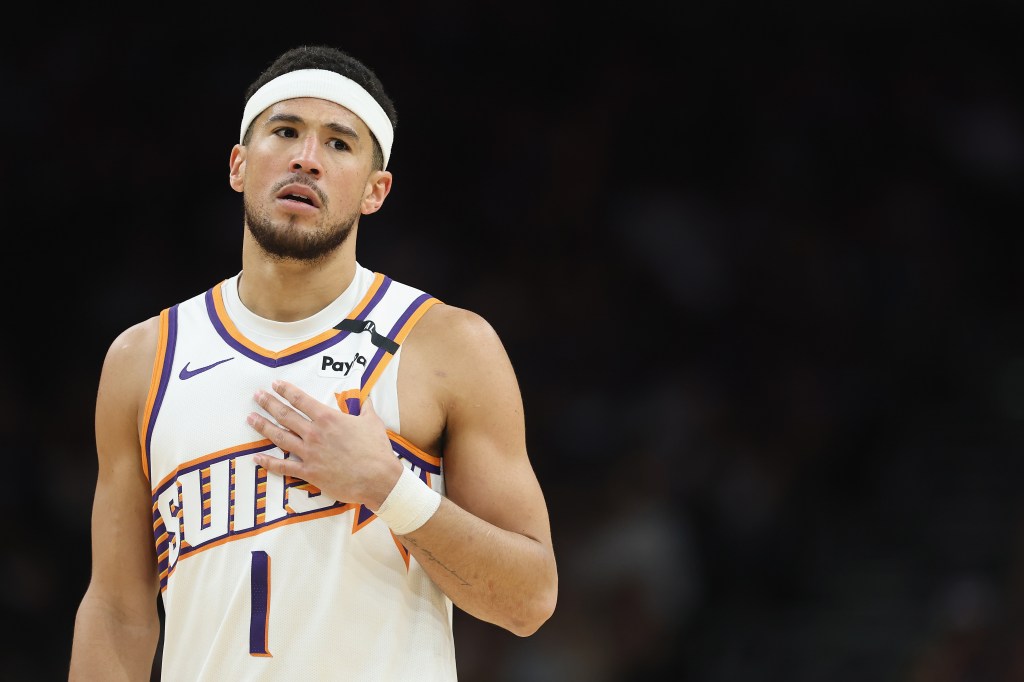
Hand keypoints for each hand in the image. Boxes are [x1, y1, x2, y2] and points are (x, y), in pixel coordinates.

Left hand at [247, 380, 402, 509]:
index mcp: (328, 418)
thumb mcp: (372, 422)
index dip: (286, 390)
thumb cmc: (376, 450)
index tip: (275, 385)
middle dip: (269, 403)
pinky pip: (283, 466)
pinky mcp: (308, 472)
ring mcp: (309, 453)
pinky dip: (268, 463)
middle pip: (285, 415)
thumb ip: (365, 407)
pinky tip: (256, 457)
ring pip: (280, 437)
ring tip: (250, 418)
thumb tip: (365, 398)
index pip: (301, 400)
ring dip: (263, 426)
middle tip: (257, 396)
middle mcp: (314, 433)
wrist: (378, 478)